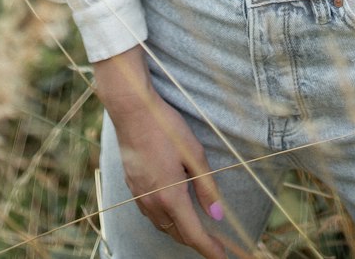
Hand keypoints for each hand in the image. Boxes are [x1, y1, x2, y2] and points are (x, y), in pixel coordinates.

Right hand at [105, 84, 225, 256]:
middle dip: (196, 241)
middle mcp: (153, 202)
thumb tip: (217, 214)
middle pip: (177, 234)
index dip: (209, 249)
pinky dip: (165, 219)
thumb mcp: (194, 154)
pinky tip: (172, 209)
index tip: (222, 257)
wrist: (132, 111)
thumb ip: (206, 187)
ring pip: (163, 226)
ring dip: (180, 231)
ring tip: (195, 229)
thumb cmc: (166, 128)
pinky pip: (151, 214)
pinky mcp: (132, 187)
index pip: (193, 234)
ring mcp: (140, 196)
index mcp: (171, 196)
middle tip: (214, 242)